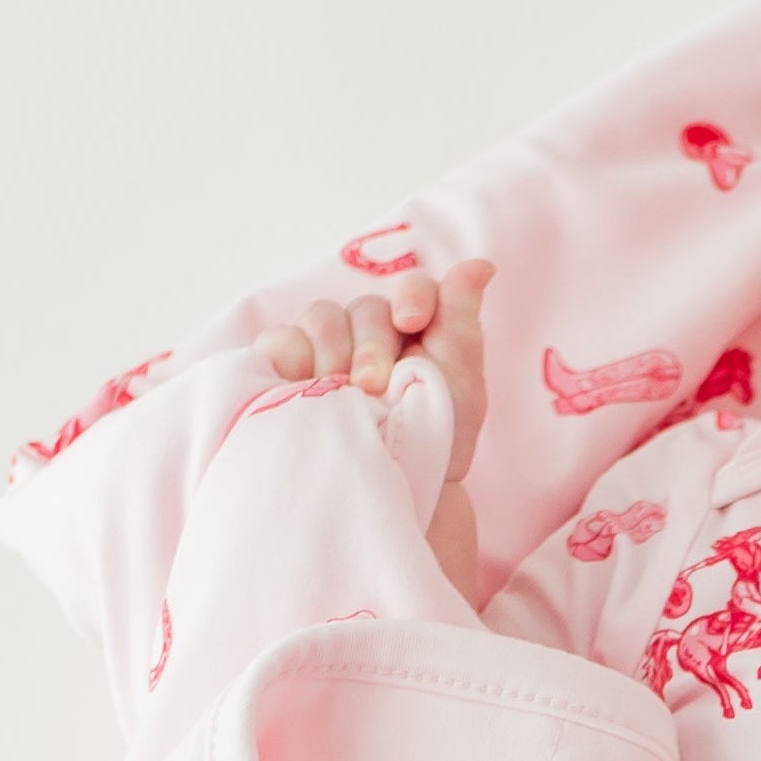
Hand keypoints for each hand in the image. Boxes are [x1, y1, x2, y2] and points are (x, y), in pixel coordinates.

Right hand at [250, 259, 492, 606]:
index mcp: (413, 328)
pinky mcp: (285, 368)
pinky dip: (289, 354)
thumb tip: (480, 266)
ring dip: (332, 348)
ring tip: (341, 393)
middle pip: (364, 307)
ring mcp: (324, 347)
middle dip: (372, 343)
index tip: (411, 322)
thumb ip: (463, 324)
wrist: (394, 494)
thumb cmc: (433, 442)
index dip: (411, 296)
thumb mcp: (461, 388)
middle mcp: (367, 330)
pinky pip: (280, 341)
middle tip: (374, 386)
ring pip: (320, 316)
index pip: (413, 289)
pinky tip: (300, 381)